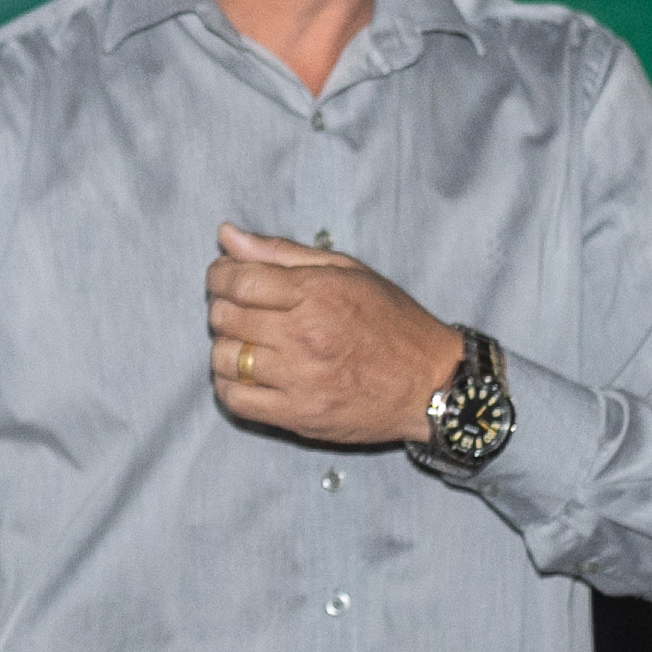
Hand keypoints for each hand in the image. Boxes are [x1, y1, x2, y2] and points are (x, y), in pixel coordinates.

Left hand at [204, 225, 466, 449]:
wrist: (431, 384)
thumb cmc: (392, 322)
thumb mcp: (347, 271)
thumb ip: (282, 252)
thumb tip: (226, 235)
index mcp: (317, 293)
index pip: (238, 280)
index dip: (219, 275)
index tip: (224, 278)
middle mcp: (305, 335)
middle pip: (225, 317)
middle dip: (222, 307)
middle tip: (241, 310)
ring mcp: (300, 379)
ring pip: (224, 359)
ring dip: (225, 347)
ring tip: (247, 344)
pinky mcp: (298, 415)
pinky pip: (235, 400)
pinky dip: (229, 386)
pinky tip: (246, 375)